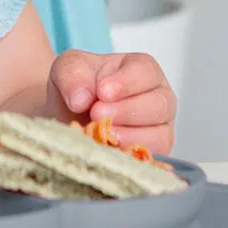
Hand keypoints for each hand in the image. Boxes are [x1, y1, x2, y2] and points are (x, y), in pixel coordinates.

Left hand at [48, 49, 176, 154]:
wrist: (70, 114)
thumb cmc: (78, 85)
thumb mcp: (68, 68)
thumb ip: (72, 76)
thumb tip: (81, 99)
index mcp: (142, 69)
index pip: (146, 72)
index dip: (126, 83)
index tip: (102, 92)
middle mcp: (158, 97)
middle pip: (160, 104)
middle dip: (126, 111)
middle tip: (96, 114)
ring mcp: (159, 127)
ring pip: (159, 135)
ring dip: (127, 136)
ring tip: (100, 132)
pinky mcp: (154, 153)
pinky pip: (152, 159)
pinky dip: (128, 155)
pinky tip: (107, 148)